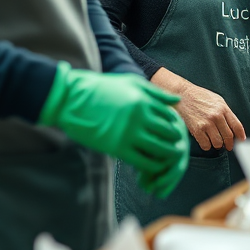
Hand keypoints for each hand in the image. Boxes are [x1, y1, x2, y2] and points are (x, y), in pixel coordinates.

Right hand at [39, 64, 189, 197]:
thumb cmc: (101, 89)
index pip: (171, 117)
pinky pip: (144, 161)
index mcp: (144, 100)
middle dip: (174, 142)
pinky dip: (152, 166)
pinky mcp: (118, 147)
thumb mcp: (130, 83)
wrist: (72, 99)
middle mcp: (140, 116)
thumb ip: (155, 92)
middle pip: (170, 134)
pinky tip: (151, 167)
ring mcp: (129, 132)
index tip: (172, 133)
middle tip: (173, 149)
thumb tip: (177, 101)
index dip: (175, 126)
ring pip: (160, 149)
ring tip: (164, 160)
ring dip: (166, 157)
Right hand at [175, 82, 246, 151]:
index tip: (241, 141)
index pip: (237, 126)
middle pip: (228, 136)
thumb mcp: (216, 100)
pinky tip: (205, 141)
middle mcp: (216, 116)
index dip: (240, 136)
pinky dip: (206, 145)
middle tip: (228, 146)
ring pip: (218, 143)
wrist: (182, 95)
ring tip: (214, 141)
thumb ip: (225, 112)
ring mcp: (206, 123)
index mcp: (223, 108)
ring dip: (217, 145)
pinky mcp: (197, 129)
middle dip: (229, 143)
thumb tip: (233, 126)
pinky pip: (206, 145)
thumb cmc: (199, 96)